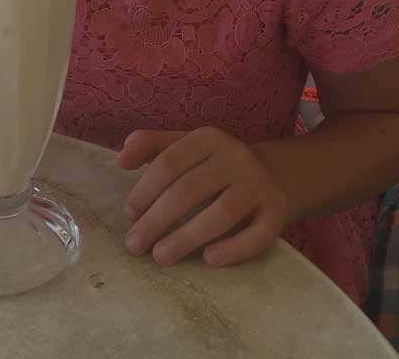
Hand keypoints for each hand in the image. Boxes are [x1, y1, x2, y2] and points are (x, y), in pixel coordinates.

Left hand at [118, 127, 286, 267]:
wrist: (270, 174)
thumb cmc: (212, 166)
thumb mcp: (183, 147)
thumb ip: (150, 146)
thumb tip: (121, 158)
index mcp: (209, 138)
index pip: (170, 161)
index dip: (145, 189)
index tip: (128, 214)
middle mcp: (236, 157)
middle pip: (191, 189)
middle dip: (158, 219)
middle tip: (135, 245)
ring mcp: (259, 184)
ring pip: (223, 212)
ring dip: (188, 237)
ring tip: (160, 257)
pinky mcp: (277, 212)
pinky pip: (258, 234)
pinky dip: (234, 248)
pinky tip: (209, 259)